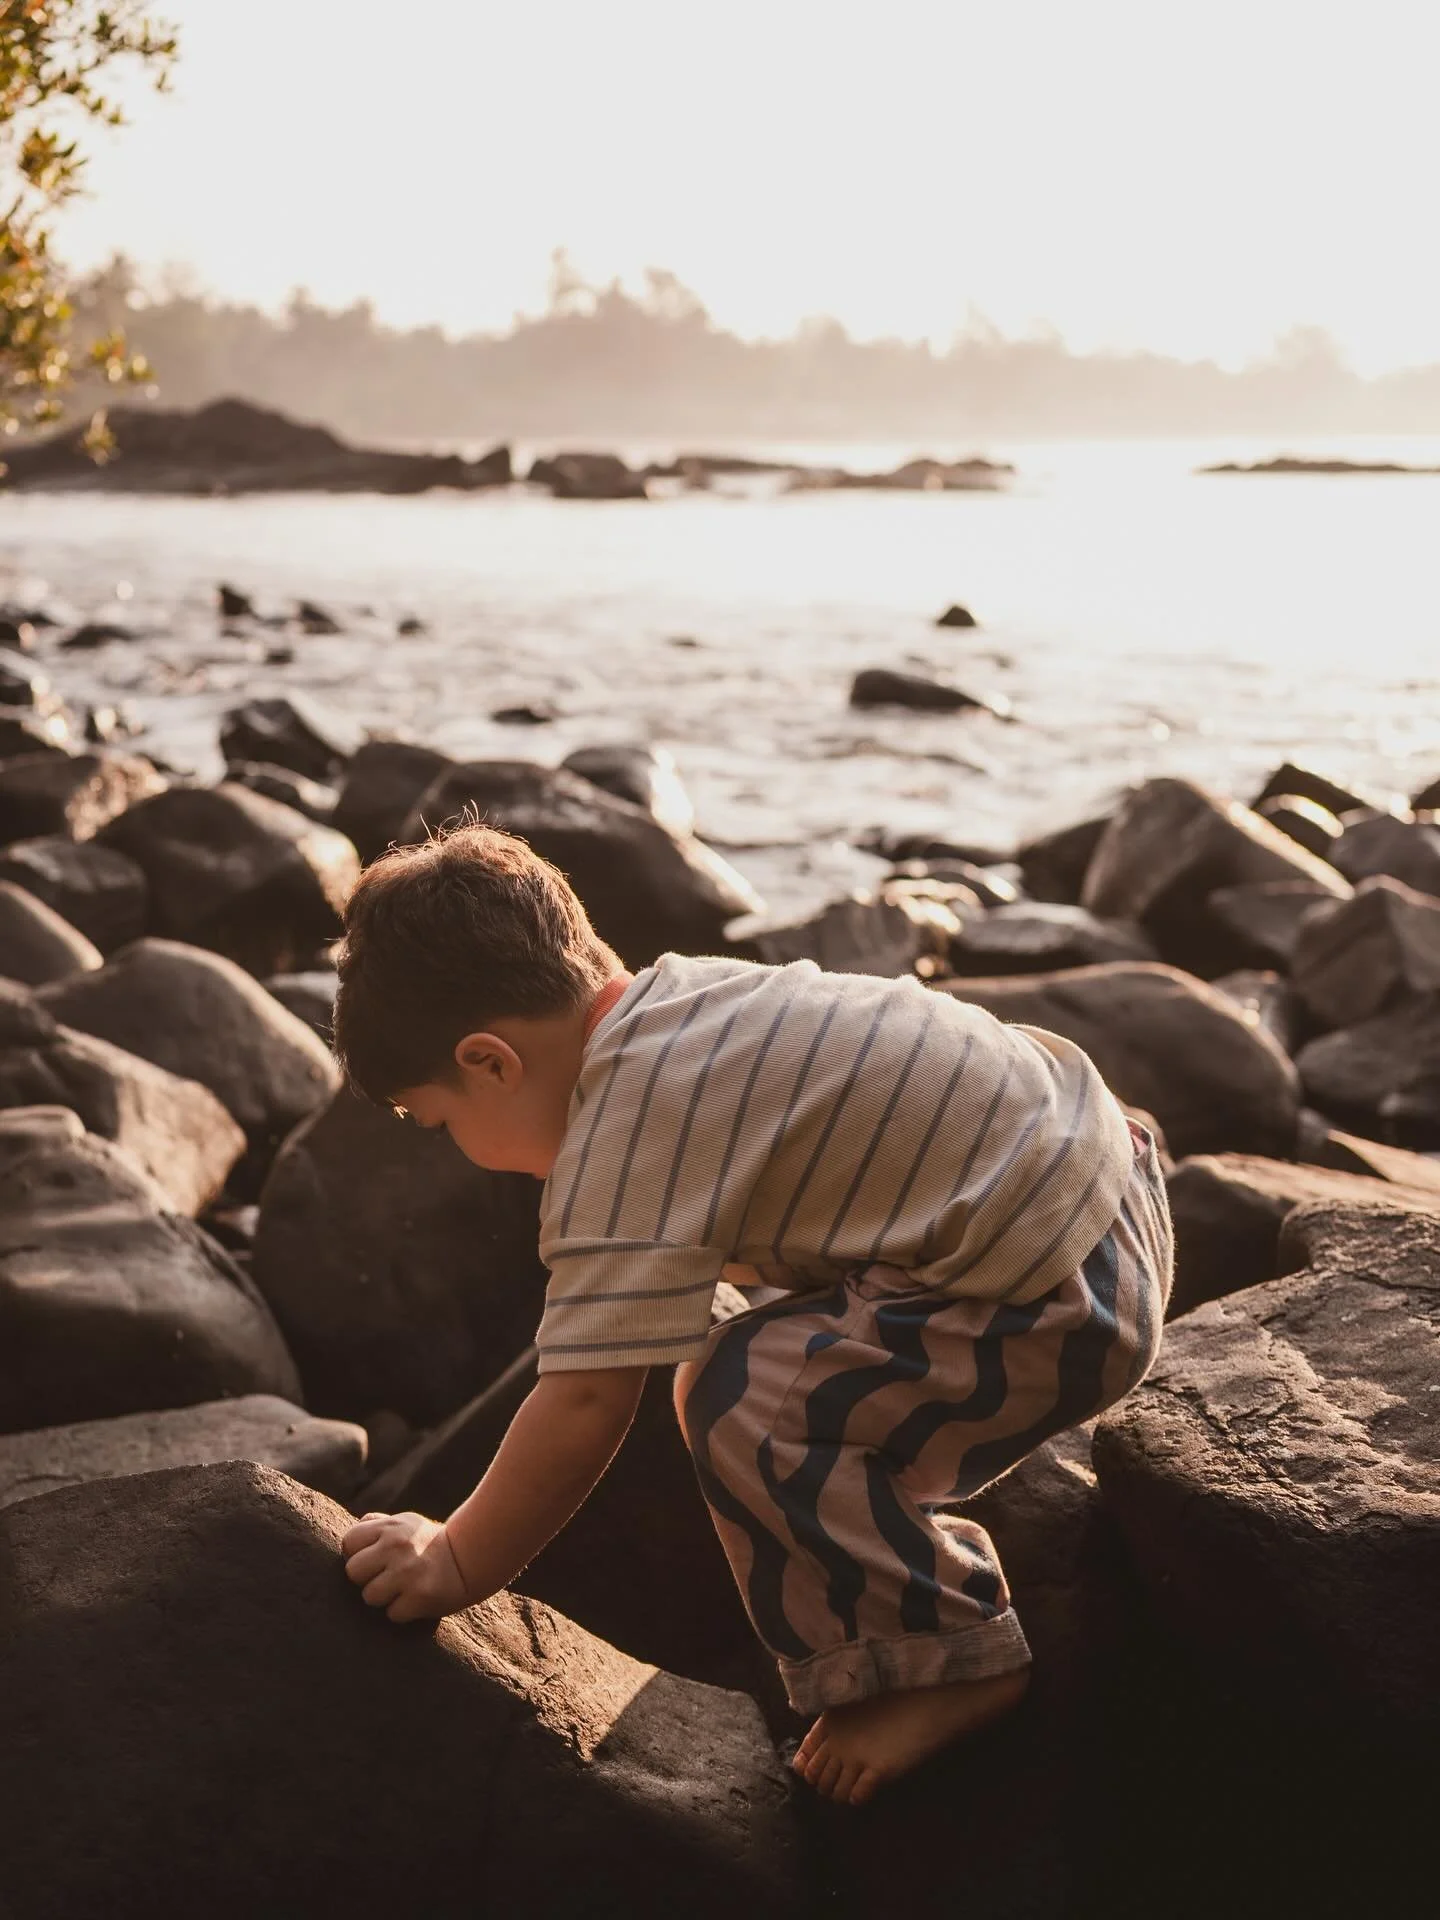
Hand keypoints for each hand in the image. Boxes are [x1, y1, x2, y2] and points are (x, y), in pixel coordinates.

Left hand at [341, 1510, 469, 1622]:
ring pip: (369, 1596)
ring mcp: (407, 1572)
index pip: (349, 1542)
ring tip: (401, 1589)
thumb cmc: (429, 1542)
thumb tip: (349, 1539)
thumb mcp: (405, 1523)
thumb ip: (376, 1525)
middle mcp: (397, 1547)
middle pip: (353, 1571)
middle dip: (366, 1578)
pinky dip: (402, 1611)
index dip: (357, 1554)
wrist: (470, 1558)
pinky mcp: (420, 1596)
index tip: (373, 1560)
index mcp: (390, 1527)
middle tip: (386, 1577)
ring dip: (383, 1598)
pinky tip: (414, 1599)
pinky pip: (392, 1614)